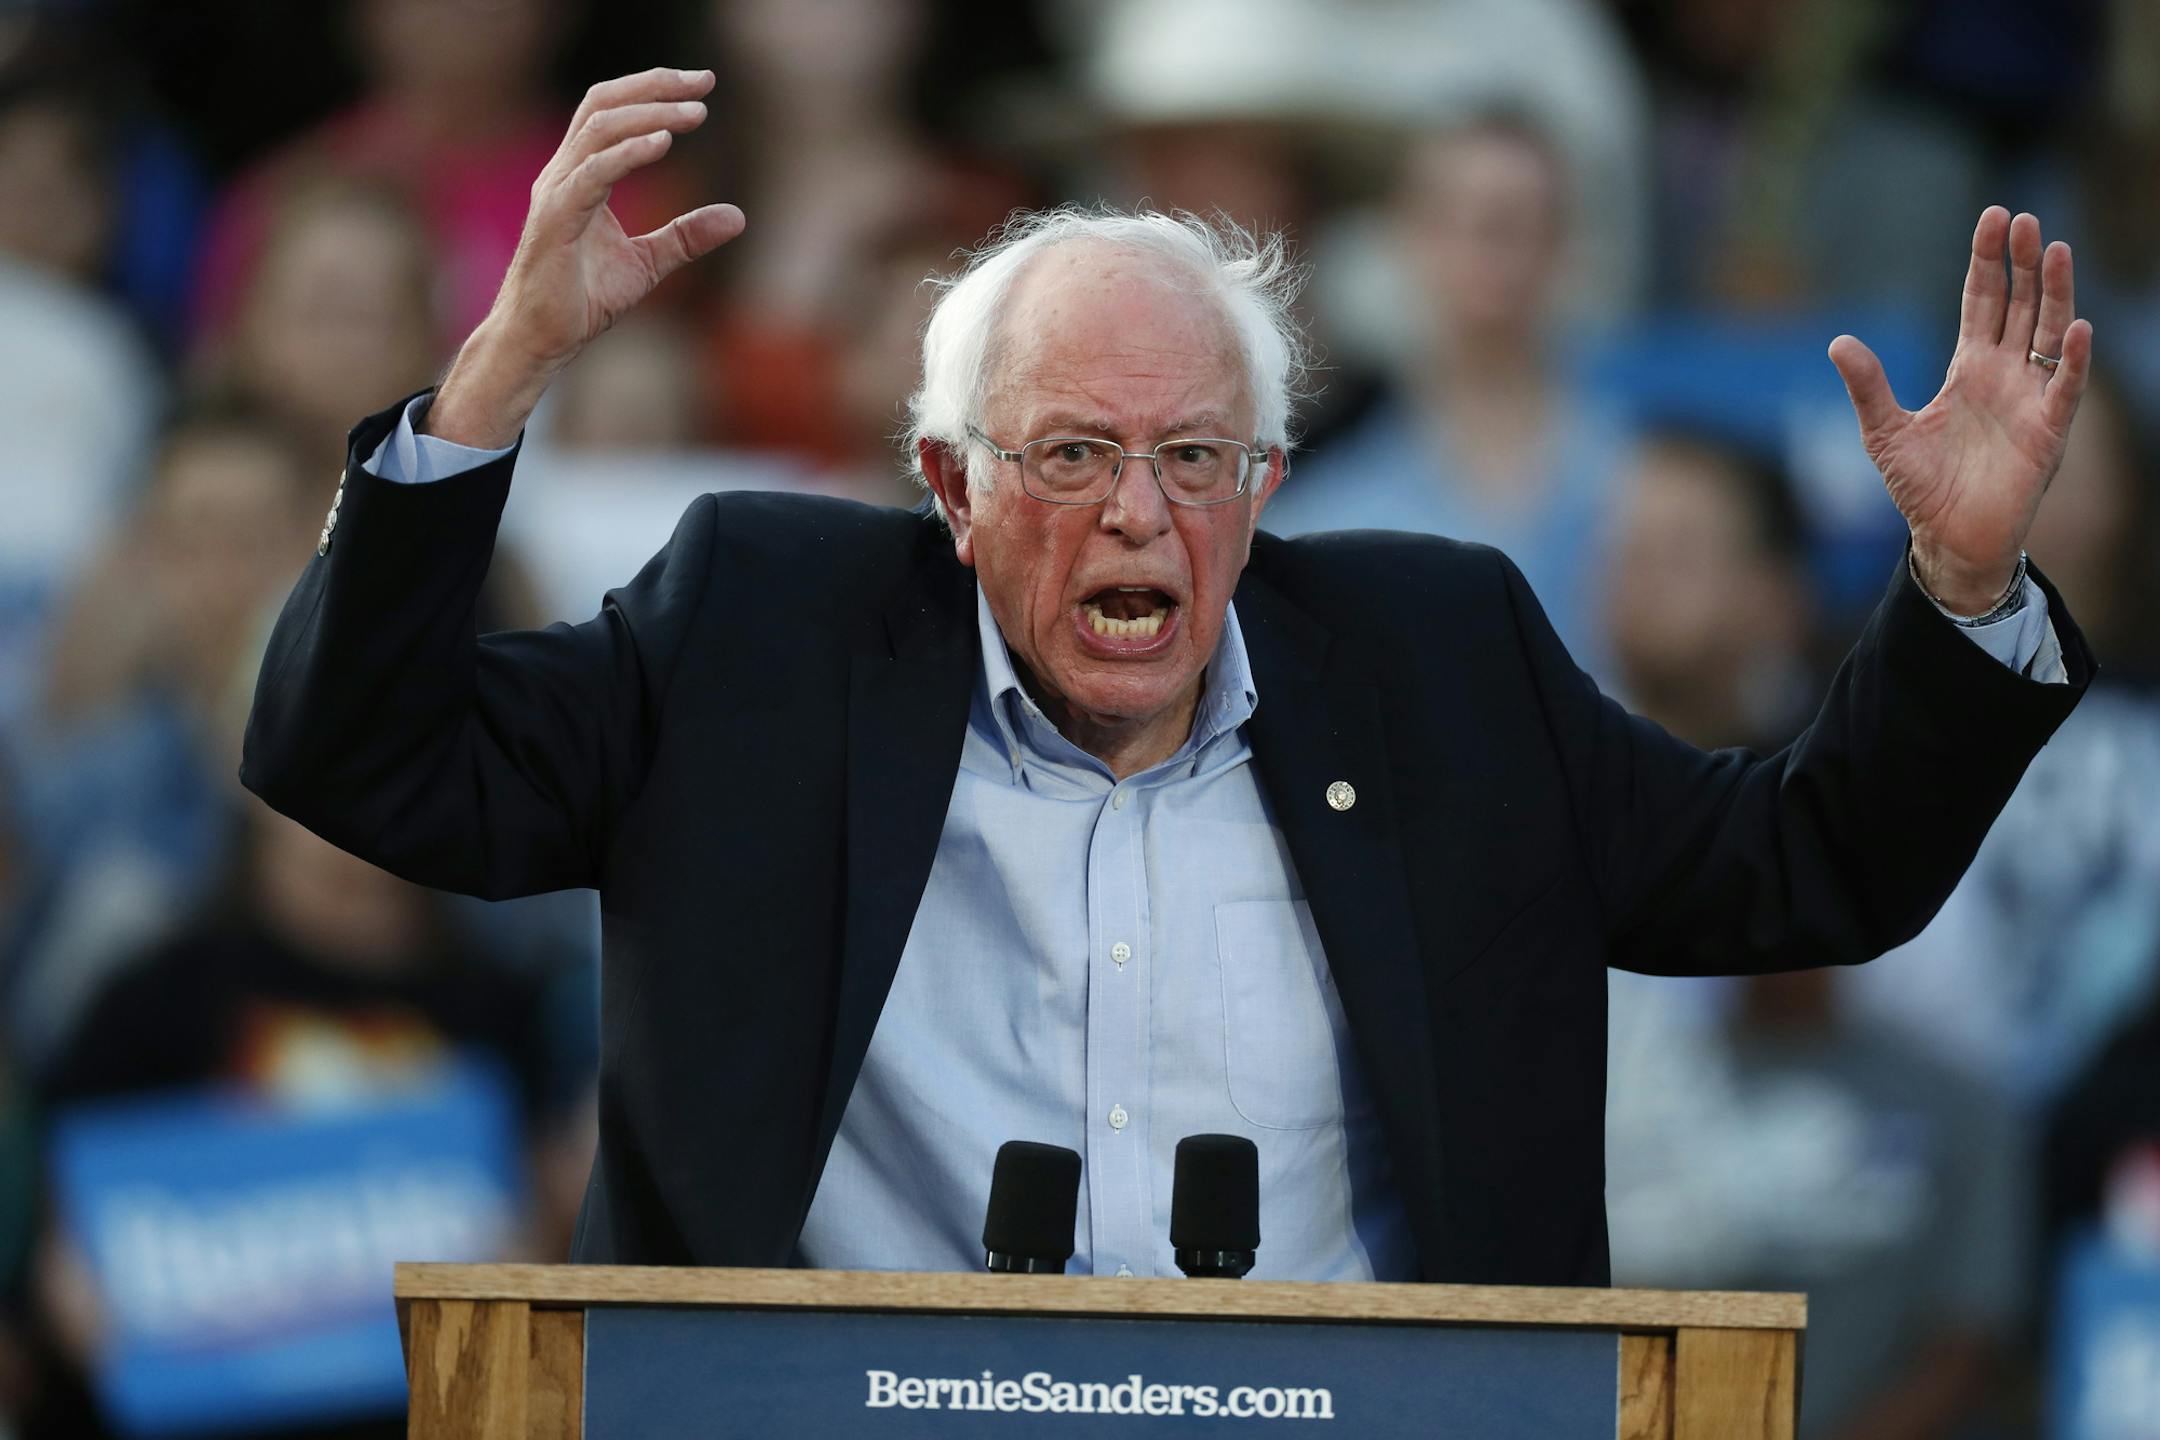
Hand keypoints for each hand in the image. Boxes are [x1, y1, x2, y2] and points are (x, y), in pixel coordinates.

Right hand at [427, 68, 745, 448]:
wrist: (542, 339)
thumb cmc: (582, 298)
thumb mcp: (648, 263)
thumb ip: (686, 236)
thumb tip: (737, 217)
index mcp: (580, 175)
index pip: (612, 111)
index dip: (653, 90)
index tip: (701, 85)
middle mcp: (564, 174)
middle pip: (604, 106)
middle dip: (655, 87)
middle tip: (704, 83)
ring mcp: (556, 194)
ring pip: (599, 131)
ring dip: (650, 116)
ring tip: (694, 113)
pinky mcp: (556, 221)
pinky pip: (593, 174)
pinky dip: (627, 153)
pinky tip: (662, 143)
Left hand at [1828, 208, 2091, 613]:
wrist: (1949, 538)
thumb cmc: (1922, 487)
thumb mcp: (1884, 432)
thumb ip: (1868, 386)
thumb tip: (1838, 341)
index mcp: (1969, 369)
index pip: (1983, 301)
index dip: (1988, 262)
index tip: (1994, 217)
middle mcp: (2006, 375)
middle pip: (2020, 305)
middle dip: (2024, 263)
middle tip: (2025, 219)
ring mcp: (2030, 399)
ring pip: (2048, 333)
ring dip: (2054, 293)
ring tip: (2056, 249)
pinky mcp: (2047, 432)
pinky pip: (2064, 389)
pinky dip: (2070, 360)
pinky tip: (2073, 328)